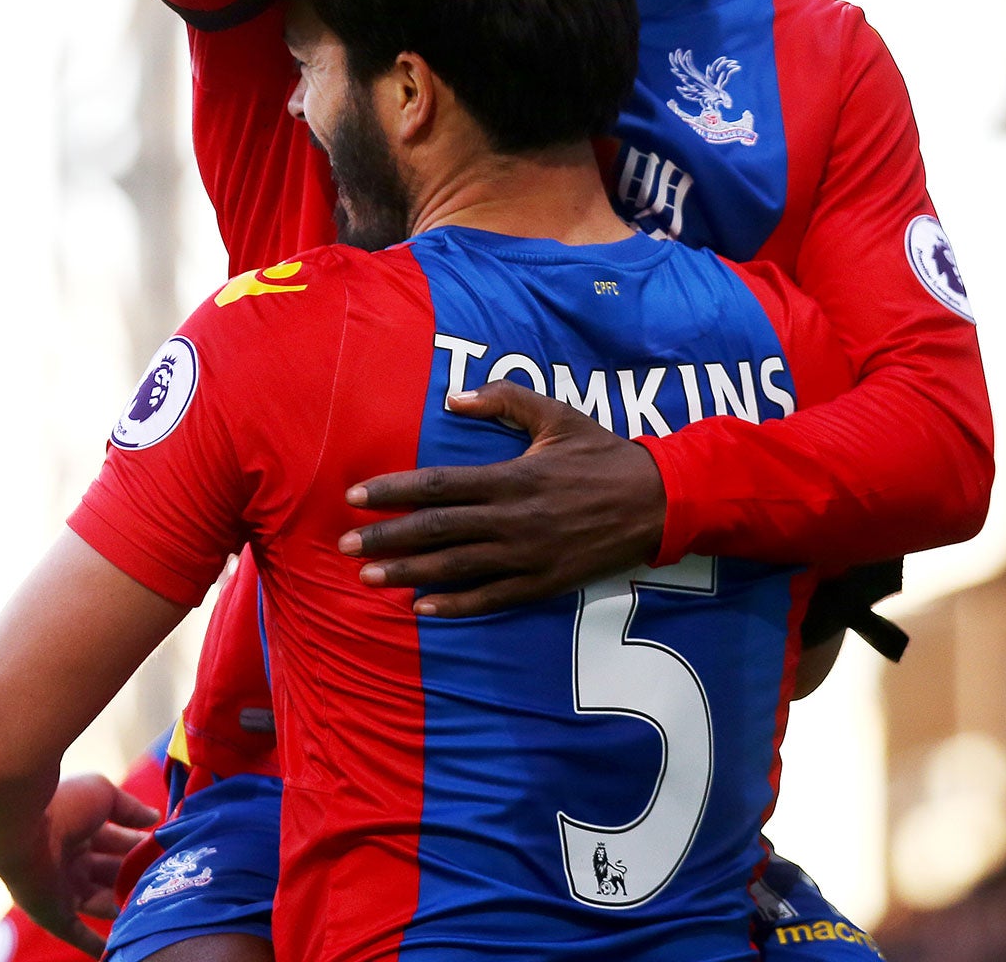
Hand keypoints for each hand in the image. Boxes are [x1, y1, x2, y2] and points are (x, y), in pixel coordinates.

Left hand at [5, 775, 158, 956]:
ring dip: (126, 906)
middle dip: (139, 875)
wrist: (22, 830)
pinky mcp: (55, 915)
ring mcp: (64, 889)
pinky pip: (80, 935)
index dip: (143, 846)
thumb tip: (155, 817)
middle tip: (170, 879)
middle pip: (114, 873)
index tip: (170, 850)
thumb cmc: (64, 805)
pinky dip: (98, 945)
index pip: (120, 842)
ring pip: (103, 903)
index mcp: (82, 830)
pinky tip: (118, 950)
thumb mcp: (104, 795)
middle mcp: (74, 860)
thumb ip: (130, 808)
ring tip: (159, 909)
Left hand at [341, 382, 667, 616]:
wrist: (658, 501)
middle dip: (388, 538)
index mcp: (512, 477)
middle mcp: (513, 519)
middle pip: (437, 531)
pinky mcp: (544, 583)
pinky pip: (492, 597)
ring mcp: (528, 556)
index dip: (394, 491)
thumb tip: (453, 398)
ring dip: (409, 573)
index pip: (439, 486)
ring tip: (369, 578)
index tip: (357, 496)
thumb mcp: (557, 415)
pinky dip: (455, 604)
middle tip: (346, 546)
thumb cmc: (603, 453)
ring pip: (457, 567)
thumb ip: (505, 399)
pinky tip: (423, 607)